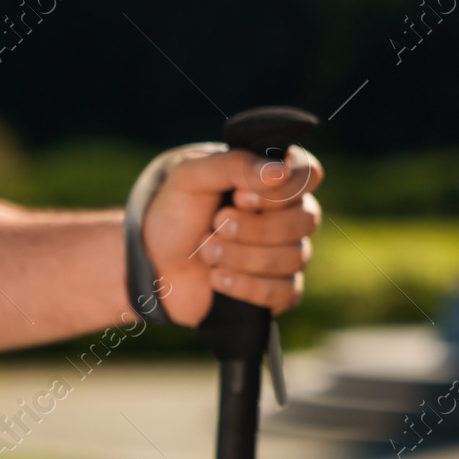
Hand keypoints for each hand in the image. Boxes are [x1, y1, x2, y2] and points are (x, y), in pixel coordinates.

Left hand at [142, 144, 322, 325]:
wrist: (149, 263)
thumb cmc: (173, 214)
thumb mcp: (190, 177)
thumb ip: (233, 165)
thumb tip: (280, 172)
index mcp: (273, 181)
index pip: (309, 175)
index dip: (280, 191)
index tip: (240, 197)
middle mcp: (287, 216)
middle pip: (305, 219)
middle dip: (253, 227)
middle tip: (215, 224)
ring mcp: (285, 255)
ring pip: (293, 257)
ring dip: (241, 255)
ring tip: (204, 251)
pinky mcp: (275, 292)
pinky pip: (285, 292)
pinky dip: (246, 286)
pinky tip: (215, 278)